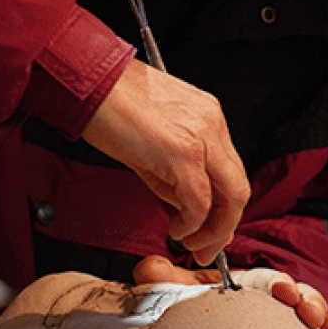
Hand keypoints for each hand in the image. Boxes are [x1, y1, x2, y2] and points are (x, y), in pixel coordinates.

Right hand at [82, 59, 249, 264]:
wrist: (89, 80)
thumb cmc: (109, 103)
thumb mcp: (154, 138)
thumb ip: (173, 172)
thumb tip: (183, 206)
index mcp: (208, 117)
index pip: (229, 171)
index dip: (222, 206)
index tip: (209, 227)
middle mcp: (212, 124)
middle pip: (238, 187)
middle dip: (225, 226)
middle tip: (206, 248)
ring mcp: (201, 137)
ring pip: (229, 197)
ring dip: (213, 230)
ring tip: (192, 244)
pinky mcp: (181, 152)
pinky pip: (199, 200)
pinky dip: (192, 223)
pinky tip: (177, 229)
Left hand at [133, 255, 327, 328]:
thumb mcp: (171, 305)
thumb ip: (160, 284)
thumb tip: (147, 268)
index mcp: (246, 294)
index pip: (270, 282)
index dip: (282, 284)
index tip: (283, 292)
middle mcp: (271, 313)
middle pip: (302, 301)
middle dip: (313, 304)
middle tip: (311, 316)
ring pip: (319, 328)